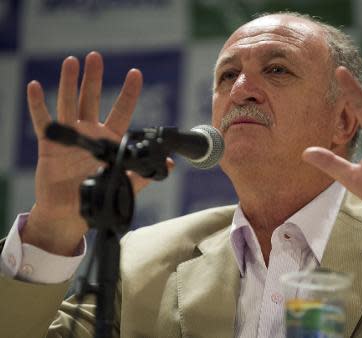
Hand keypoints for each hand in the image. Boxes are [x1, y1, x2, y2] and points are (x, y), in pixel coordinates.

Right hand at [22, 52, 172, 254]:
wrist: (71, 211)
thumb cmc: (97, 194)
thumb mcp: (124, 184)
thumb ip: (144, 173)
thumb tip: (168, 164)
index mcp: (108, 139)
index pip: (121, 111)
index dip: (129, 93)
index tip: (135, 73)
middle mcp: (89, 132)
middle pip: (92, 99)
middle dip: (94, 78)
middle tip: (96, 56)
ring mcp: (69, 136)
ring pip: (69, 103)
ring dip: (70, 82)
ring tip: (72, 62)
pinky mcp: (49, 144)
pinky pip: (43, 122)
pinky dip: (38, 105)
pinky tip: (35, 87)